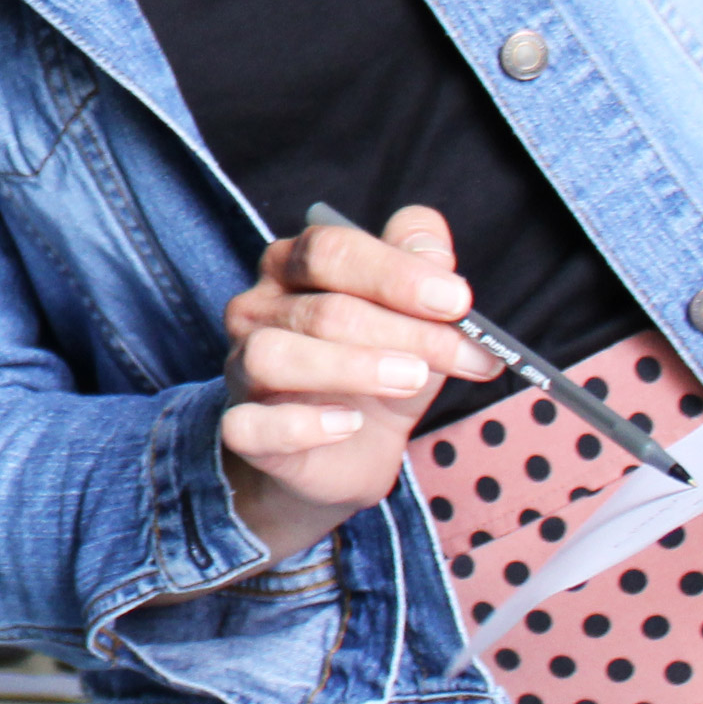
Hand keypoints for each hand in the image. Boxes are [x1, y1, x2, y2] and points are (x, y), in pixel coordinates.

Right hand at [218, 204, 502, 563]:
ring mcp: (243, 369)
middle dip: (401, 329)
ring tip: (412, 380)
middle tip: (459, 353)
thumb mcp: (414, 319)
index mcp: (293, 266)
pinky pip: (252, 425)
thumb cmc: (378, 374)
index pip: (331, 250)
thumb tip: (434, 249)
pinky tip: (349, 424)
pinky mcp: (242, 428)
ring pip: (275, 356)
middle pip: (321, 307)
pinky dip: (304, 426)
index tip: (457, 300)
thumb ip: (422, 271)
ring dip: (353, 368)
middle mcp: (257, 310)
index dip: (396, 272)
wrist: (346, 454)